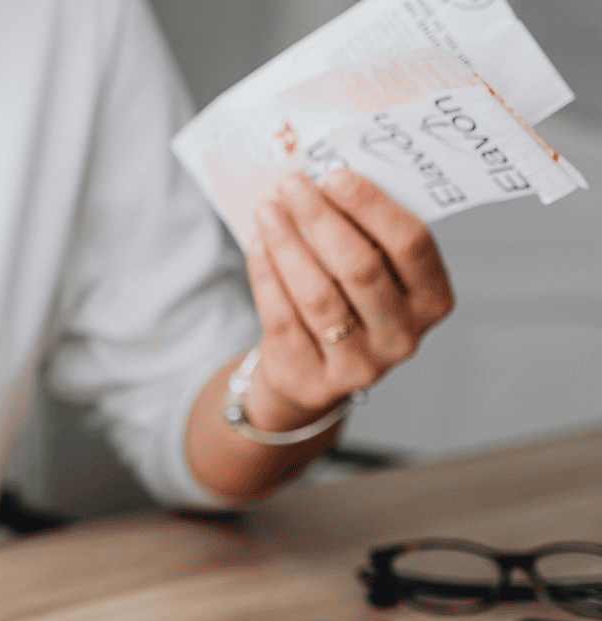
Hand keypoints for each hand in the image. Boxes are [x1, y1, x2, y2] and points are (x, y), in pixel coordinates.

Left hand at [244, 169, 453, 429]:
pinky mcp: (314, 378)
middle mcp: (404, 336)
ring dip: (288, 244)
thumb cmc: (348, 302)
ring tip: (267, 210)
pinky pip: (284, 318)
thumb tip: (328, 172)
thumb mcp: (374, 271)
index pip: (411, 245)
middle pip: (360, 268)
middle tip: (291, 184)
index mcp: (433, 299)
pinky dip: (267, 276)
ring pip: (318, 295)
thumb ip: (366, 232)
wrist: (312, 371)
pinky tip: (258, 245)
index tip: (334, 174)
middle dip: (320, 218)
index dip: (372, 206)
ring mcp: (361, 364)